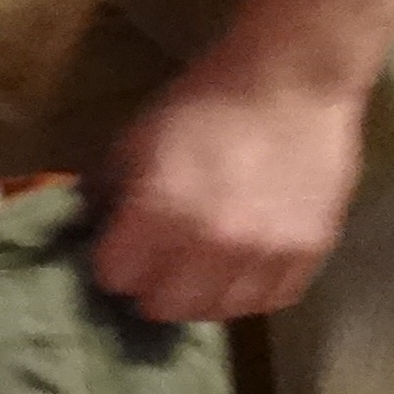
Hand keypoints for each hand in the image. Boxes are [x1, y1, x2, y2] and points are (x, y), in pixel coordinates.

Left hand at [88, 58, 366, 323]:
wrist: (291, 81)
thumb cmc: (204, 103)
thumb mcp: (136, 139)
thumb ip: (107, 192)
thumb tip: (85, 229)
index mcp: (161, 212)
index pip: (115, 277)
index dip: (112, 259)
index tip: (120, 244)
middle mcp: (213, 245)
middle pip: (162, 306)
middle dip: (152, 283)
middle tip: (160, 258)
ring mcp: (265, 255)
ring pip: (217, 312)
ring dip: (201, 293)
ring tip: (202, 264)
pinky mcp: (308, 255)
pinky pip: (268, 301)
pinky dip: (249, 289)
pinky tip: (242, 264)